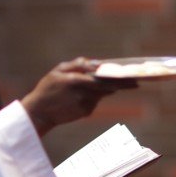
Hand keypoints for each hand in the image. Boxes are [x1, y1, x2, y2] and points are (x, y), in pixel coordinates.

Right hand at [21, 57, 136, 136]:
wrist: (39, 113)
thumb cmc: (47, 89)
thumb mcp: (57, 71)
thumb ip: (77, 64)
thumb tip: (95, 63)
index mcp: (76, 80)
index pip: (102, 78)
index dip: (118, 77)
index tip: (132, 76)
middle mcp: (83, 93)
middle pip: (107, 88)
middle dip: (122, 85)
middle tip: (136, 83)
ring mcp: (85, 104)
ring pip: (100, 94)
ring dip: (101, 90)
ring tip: (84, 88)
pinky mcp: (85, 112)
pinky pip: (94, 102)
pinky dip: (91, 98)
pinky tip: (76, 99)